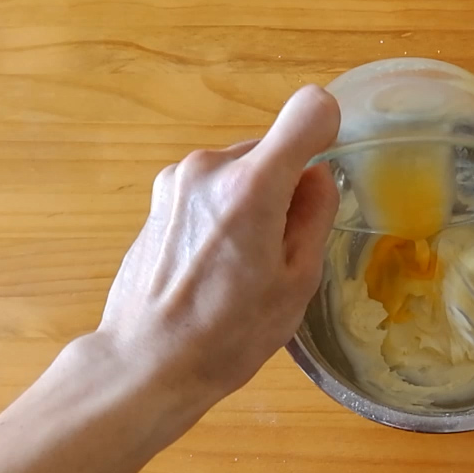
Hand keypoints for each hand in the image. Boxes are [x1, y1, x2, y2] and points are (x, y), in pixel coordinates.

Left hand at [95, 85, 340, 408]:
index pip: (309, 110)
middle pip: (273, 149)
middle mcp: (210, 166)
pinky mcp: (158, 194)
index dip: (327, 133)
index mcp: (251, 186)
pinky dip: (224, 210)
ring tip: (242, 261)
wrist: (146, 361)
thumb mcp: (297, 282)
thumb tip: (316, 177)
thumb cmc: (228, 334)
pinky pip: (212, 185)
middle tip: (277, 251)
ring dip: (253, 200)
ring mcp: (177, 178)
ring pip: (242, 168)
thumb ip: (315, 216)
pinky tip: (213, 261)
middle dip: (286, 187)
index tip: (319, 181)